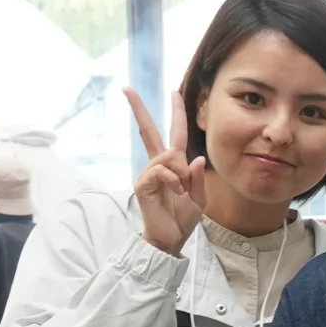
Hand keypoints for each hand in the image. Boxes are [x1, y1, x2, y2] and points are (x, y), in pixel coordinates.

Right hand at [127, 86, 206, 256]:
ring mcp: (148, 173)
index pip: (174, 133)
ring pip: (168, 156)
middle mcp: (158, 164)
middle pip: (148, 130)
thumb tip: (195, 158)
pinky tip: (174, 192)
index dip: (175, 113)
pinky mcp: (142, 183)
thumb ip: (198, 178)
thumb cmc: (182, 219)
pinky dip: (173, 181)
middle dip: (138, 108)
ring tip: (181, 190)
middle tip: (126, 88)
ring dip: (180, 173)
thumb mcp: (199, 197)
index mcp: (174, 165)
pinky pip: (162, 171)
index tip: (172, 91)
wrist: (171, 238)